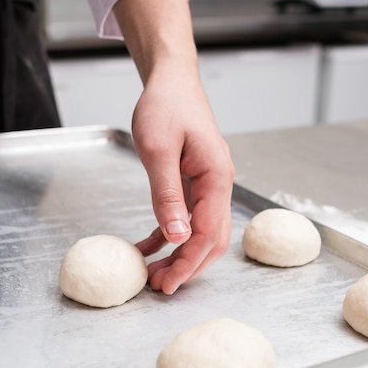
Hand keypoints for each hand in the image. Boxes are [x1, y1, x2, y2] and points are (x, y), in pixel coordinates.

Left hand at [132, 59, 234, 293]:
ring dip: (178, 255)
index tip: (167, 283)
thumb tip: (177, 237)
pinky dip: (169, 236)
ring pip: (199, 232)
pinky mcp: (193, 183)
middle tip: (159, 286)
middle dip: (187, 266)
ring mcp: (207, 185)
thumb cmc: (166, 106)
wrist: (170, 81)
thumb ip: (168, 194)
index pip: (208, 233)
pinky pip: (185, 218)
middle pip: (210, 239)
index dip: (189, 262)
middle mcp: (218, 185)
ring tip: (153, 274)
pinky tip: (149, 247)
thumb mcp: (158, 150)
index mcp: (216, 178)